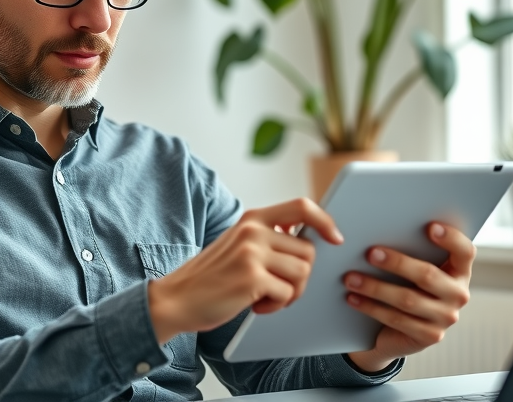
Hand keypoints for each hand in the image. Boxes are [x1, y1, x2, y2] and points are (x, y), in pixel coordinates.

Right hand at [147, 198, 342, 343]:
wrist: (177, 298)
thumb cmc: (212, 277)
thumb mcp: (239, 245)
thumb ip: (269, 237)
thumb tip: (313, 241)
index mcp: (253, 218)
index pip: (302, 206)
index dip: (325, 221)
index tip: (335, 238)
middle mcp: (253, 230)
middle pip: (308, 251)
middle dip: (300, 276)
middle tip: (278, 288)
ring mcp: (252, 252)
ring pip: (302, 273)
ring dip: (289, 293)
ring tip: (264, 297)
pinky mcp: (251, 277)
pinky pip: (287, 294)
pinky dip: (275, 307)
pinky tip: (254, 305)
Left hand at [343, 222, 474, 372]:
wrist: (400, 331)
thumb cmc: (405, 286)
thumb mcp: (412, 270)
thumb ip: (410, 251)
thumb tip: (380, 232)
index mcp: (459, 271)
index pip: (465, 252)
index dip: (452, 239)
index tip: (430, 227)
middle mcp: (458, 294)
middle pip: (428, 275)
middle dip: (397, 263)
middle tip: (370, 253)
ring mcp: (445, 318)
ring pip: (408, 300)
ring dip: (375, 287)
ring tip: (350, 278)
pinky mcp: (429, 336)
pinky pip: (396, 319)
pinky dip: (371, 307)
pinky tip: (353, 298)